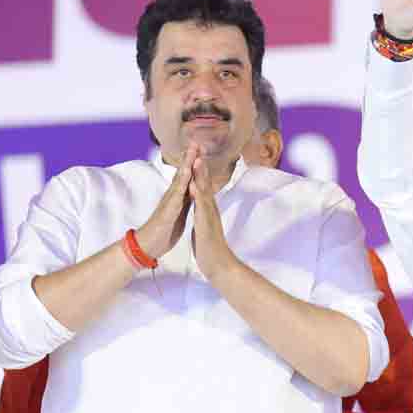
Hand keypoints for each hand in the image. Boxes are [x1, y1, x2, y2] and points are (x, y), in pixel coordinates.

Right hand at [134, 150, 192, 259]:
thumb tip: (190, 192)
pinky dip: (181, 187)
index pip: (188, 177)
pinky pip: (176, 198)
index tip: (201, 149)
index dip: (194, 164)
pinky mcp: (168, 212)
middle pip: (183, 173)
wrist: (149, 245)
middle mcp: (173, 196)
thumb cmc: (164, 230)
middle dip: (190, 158)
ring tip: (191, 152)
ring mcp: (169, 203)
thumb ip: (183, 201)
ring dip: (186, 166)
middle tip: (196, 142)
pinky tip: (185, 178)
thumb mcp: (178, 213)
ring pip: (179, 181)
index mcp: (178, 197)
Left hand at [187, 146, 236, 280]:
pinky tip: (194, 185)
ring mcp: (209, 216)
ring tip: (197, 160)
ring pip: (204, 192)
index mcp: (207, 209)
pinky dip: (197, 195)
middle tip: (198, 148)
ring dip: (200, 176)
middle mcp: (210, 209)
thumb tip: (202, 208)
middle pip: (205, 183)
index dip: (199, 170)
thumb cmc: (210, 247)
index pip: (202, 185)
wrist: (218, 264)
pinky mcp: (205, 224)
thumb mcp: (205, 226)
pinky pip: (201, 207)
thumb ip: (204, 215)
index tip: (195, 155)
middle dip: (200, 166)